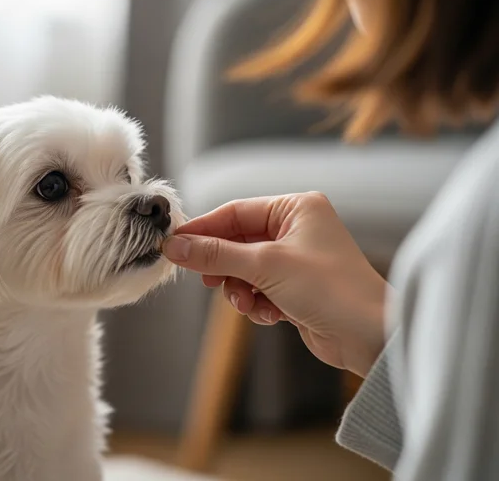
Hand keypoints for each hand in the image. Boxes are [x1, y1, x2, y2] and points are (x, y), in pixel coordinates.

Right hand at [162, 192, 388, 377]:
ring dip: (240, 289)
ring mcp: (297, 260)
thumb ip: (216, 254)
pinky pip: (259, 290)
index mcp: (296, 208)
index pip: (235, 212)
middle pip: (238, 242)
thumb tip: (175, 246)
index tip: (175, 245)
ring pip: (245, 269)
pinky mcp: (297, 289)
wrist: (370, 337)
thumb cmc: (331, 289)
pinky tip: (270, 315)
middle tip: (208, 280)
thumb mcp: (265, 266)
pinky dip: (258, 303)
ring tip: (247, 303)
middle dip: (225, 266)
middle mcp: (297, 229)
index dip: (203, 229)